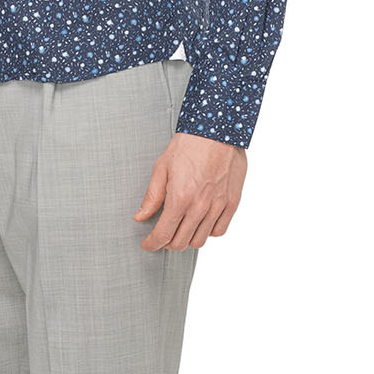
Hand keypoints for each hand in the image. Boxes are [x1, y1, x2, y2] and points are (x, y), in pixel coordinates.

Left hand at [134, 132, 247, 250]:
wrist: (218, 129)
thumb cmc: (189, 144)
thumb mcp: (162, 167)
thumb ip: (152, 196)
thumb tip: (140, 216)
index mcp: (180, 198)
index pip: (163, 234)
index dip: (152, 243)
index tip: (148, 244)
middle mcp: (200, 206)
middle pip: (181, 242)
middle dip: (167, 243)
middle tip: (162, 235)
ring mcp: (218, 206)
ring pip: (200, 240)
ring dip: (187, 239)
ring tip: (181, 229)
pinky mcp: (232, 202)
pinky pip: (219, 230)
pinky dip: (208, 232)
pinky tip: (201, 223)